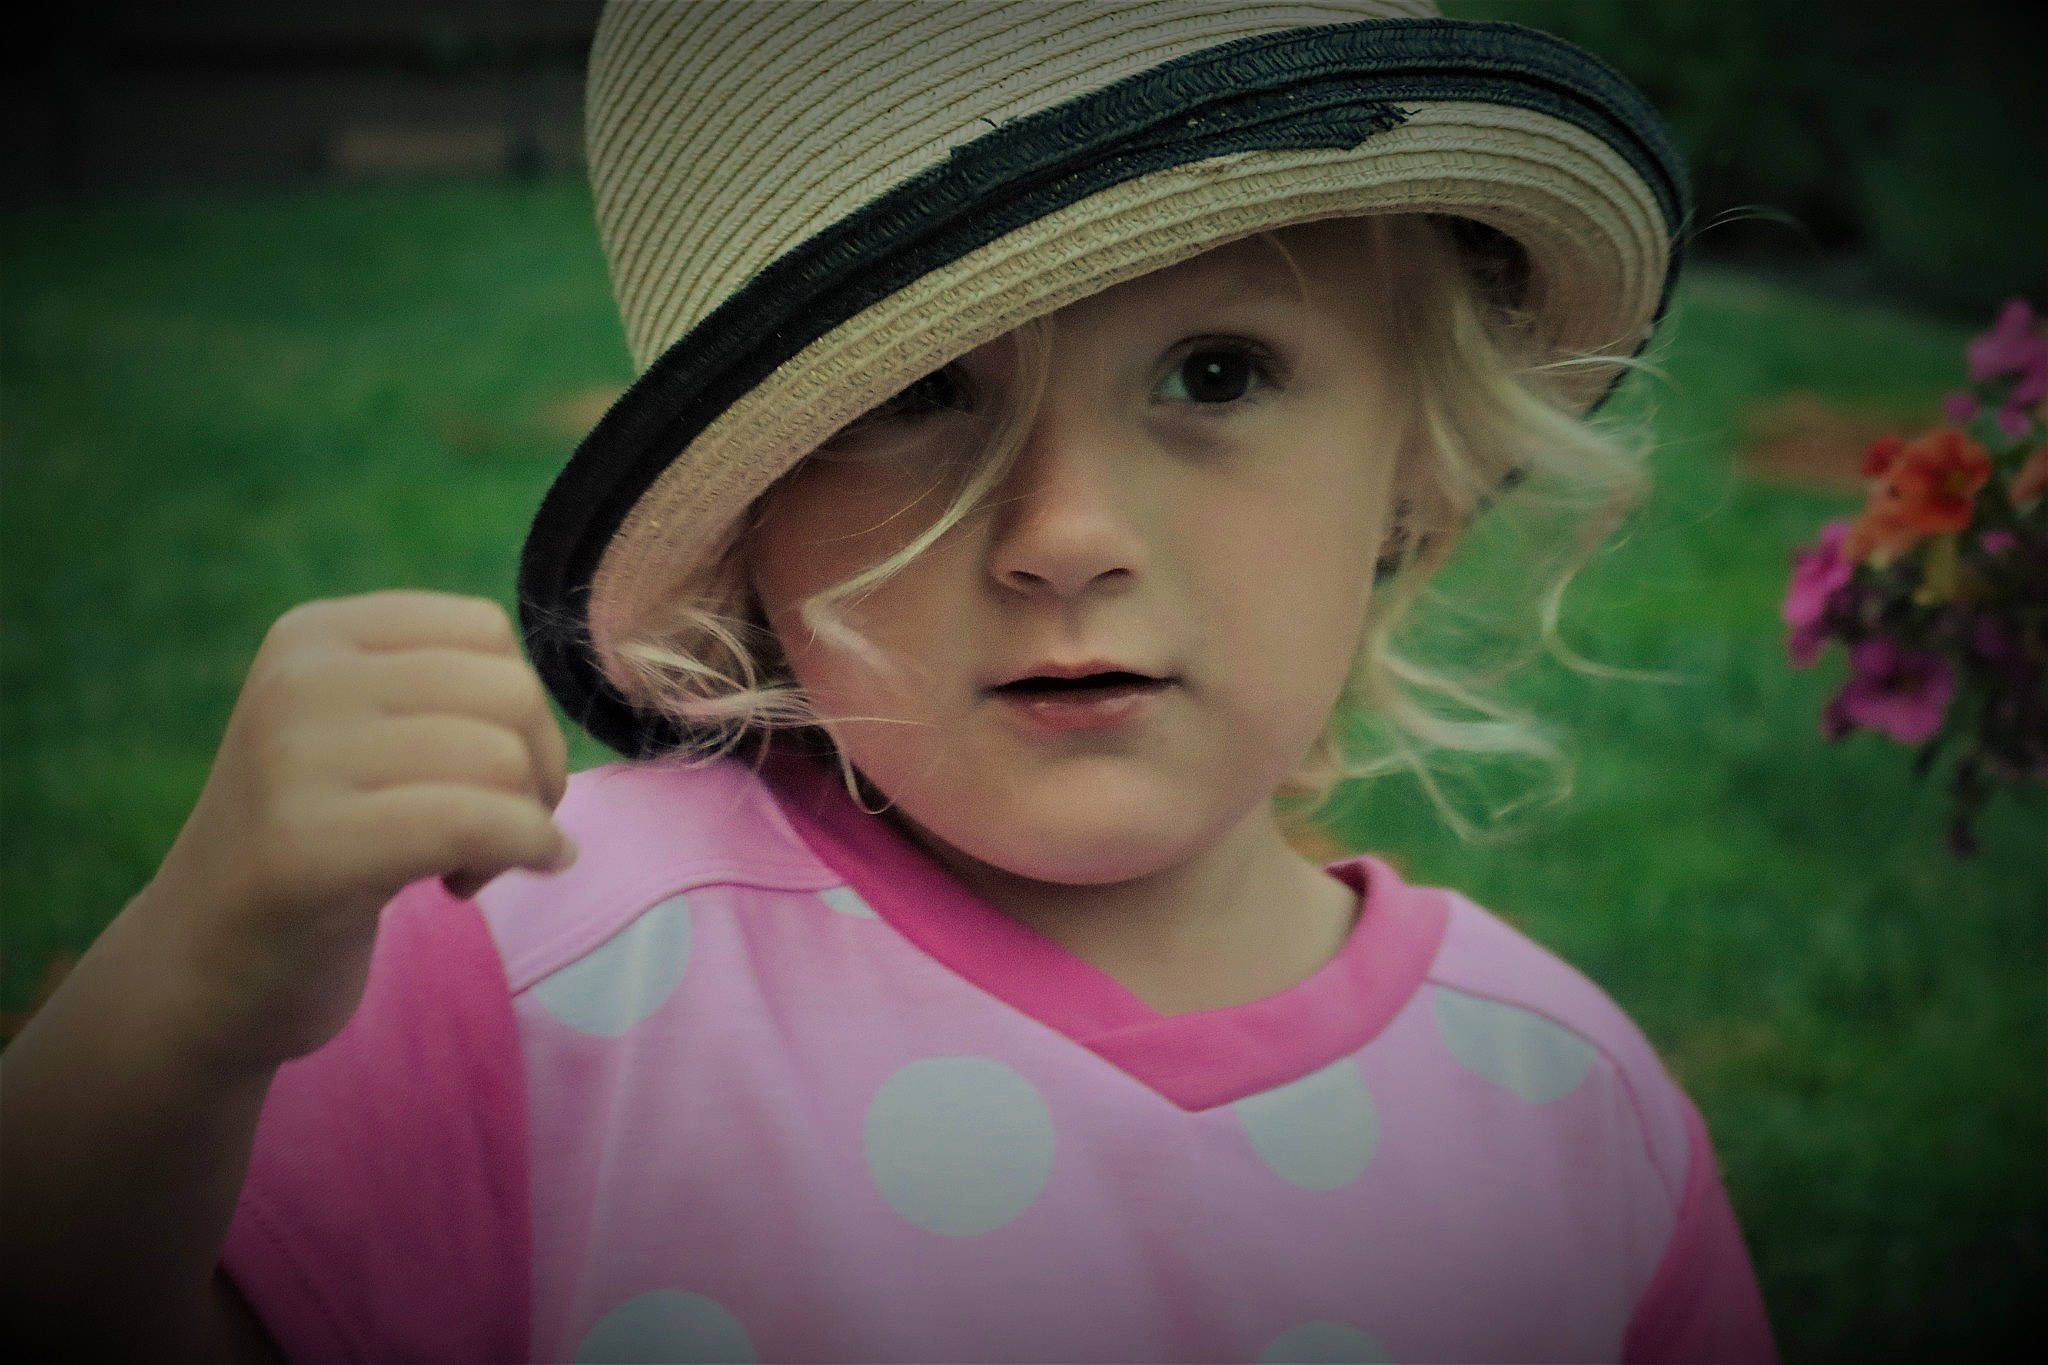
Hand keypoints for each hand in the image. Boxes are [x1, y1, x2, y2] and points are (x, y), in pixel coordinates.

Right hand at [142, 591, 574, 1071]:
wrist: (205, 962)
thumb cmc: (323, 844)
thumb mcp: (369, 733)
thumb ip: (450, 690)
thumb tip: (575, 682)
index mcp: (315, 635)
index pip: (485, 631)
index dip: (519, 711)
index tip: (485, 775)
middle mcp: (299, 679)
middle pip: (509, 694)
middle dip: (536, 771)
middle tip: (493, 833)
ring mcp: (294, 760)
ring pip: (504, 759)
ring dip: (521, 826)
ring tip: (465, 866)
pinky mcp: (309, 848)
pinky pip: (476, 824)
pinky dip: (522, 853)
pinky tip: (478, 884)